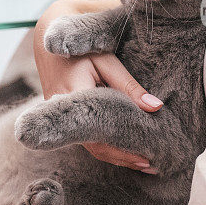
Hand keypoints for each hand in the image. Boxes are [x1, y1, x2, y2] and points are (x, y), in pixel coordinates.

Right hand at [34, 0, 162, 173]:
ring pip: (88, 144)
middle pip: (94, 145)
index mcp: (74, 96)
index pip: (100, 132)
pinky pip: (84, 136)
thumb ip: (129, 86)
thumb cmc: (82, 47)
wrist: (49, 40)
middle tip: (152, 164)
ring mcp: (59, 116)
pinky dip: (104, 145)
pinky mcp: (63, 116)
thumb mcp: (107, 61)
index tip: (147, 156)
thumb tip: (156, 107)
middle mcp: (62, 112)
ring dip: (115, 155)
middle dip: (122, 157)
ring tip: (143, 162)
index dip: (122, 149)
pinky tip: (124, 150)